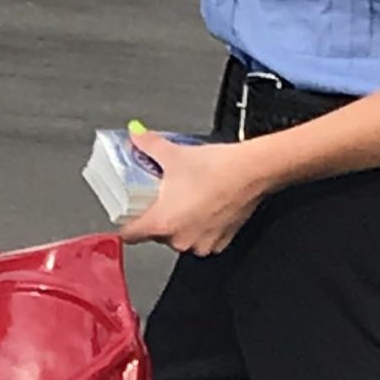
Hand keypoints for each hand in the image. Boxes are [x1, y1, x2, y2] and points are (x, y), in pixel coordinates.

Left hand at [115, 129, 273, 256]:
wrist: (253, 171)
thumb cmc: (218, 168)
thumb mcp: (174, 154)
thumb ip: (148, 145)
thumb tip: (137, 136)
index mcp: (162, 223)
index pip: (129, 235)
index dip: (125, 224)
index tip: (126, 215)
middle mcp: (180, 239)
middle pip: (156, 234)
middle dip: (157, 216)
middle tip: (162, 197)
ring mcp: (201, 243)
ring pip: (179, 237)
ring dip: (179, 222)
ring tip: (185, 199)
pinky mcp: (219, 242)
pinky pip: (201, 238)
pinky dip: (199, 226)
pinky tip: (204, 206)